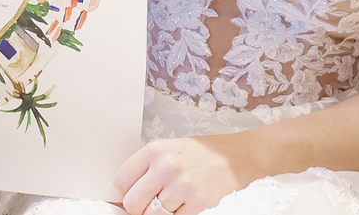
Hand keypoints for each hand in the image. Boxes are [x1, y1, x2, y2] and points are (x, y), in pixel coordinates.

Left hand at [114, 135, 261, 214]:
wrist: (237, 158)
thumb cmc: (201, 155)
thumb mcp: (169, 150)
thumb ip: (146, 169)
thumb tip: (124, 194)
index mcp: (154, 151)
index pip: (121, 182)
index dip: (127, 192)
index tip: (135, 193)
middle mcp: (166, 167)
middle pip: (132, 204)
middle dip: (140, 208)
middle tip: (152, 203)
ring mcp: (183, 186)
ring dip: (161, 213)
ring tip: (174, 200)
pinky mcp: (199, 203)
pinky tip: (186, 204)